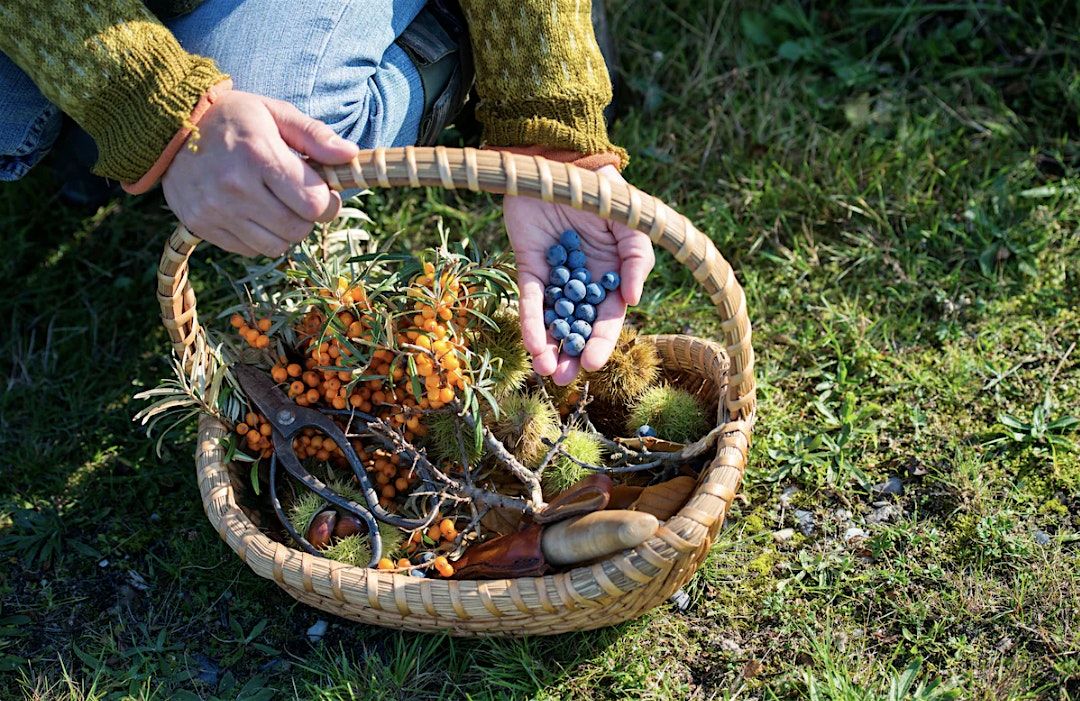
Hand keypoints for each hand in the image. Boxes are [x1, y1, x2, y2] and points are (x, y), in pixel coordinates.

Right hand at [162, 90, 358, 256]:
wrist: (168, 127)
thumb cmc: (233, 117)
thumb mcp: (275, 113)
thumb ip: (315, 135)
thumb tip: (351, 155)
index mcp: (259, 155)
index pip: (314, 204)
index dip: (327, 202)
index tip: (322, 191)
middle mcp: (235, 187)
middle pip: (298, 229)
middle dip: (306, 217)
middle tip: (297, 198)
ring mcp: (215, 210)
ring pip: (275, 247)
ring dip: (284, 231)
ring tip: (274, 204)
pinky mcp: (200, 226)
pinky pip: (249, 250)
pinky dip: (258, 237)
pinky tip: (250, 211)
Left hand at [504, 165, 654, 384]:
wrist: (560, 161)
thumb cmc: (601, 191)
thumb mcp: (630, 223)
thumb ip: (638, 259)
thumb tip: (632, 300)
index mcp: (611, 277)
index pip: (607, 318)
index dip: (600, 342)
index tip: (592, 364)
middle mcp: (583, 283)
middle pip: (577, 327)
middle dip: (571, 354)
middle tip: (563, 379)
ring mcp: (555, 277)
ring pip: (552, 321)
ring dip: (549, 347)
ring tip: (546, 370)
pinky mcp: (528, 266)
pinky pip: (530, 300)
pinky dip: (531, 322)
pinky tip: (531, 344)